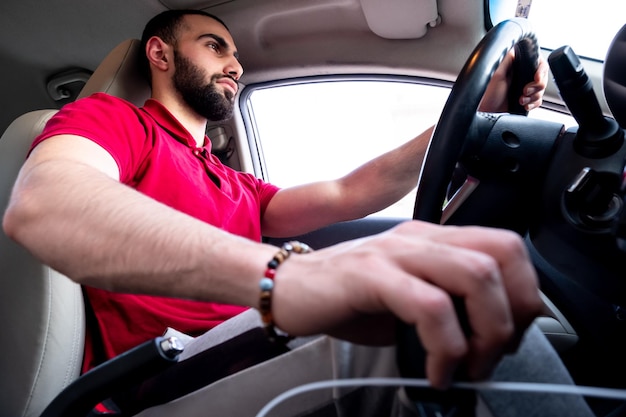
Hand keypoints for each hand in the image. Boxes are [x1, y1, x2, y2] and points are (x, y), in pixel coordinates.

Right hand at [272, 221, 542, 388]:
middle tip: (493, 354)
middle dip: (515, 314)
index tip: (508, 336)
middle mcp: (420, 238)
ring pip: (474, 275)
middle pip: (501, 255)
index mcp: (433, 240)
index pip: (506, 247)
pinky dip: (445, 347)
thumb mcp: (406, 296)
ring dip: (487, 332)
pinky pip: (430, 305)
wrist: (286, 286)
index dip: (524, 294)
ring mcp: (396, 252)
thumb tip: (485, 342)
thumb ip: (446, 306)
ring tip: (468, 365)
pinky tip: (436, 370)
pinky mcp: (371, 274)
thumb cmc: (346, 297)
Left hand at [479, 49, 549, 112]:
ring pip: (541, 90)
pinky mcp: (525, 99)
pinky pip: (538, 100)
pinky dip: (533, 103)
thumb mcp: (497, 74)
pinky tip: (524, 105)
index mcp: (516, 67)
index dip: (541, 71)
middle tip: (524, 91)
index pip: (539, 63)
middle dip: (536, 86)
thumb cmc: (487, 95)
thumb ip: (508, 60)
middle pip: (542, 77)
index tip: (536, 78)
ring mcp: (524, 88)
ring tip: (520, 100)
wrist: (487, 113)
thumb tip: (516, 47)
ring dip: (533, 97)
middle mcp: (522, 76)